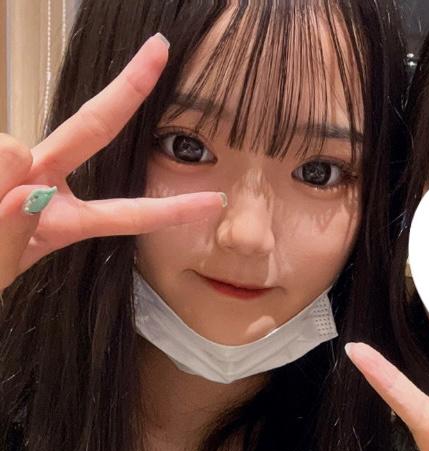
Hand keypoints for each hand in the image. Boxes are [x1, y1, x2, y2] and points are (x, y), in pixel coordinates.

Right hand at [0, 34, 224, 289]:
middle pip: (90, 129)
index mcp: (60, 221)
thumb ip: (11, 232)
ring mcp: (11, 163)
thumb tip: (21, 176)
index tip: (215, 199)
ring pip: (8, 147)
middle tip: (163, 48)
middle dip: (127, 91)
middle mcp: (41, 184)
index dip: (170, 209)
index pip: (124, 212)